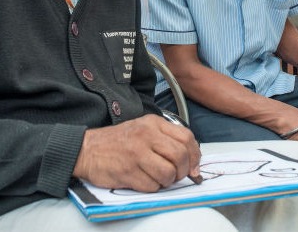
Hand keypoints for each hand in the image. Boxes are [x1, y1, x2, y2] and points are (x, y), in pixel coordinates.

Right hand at [73, 114, 200, 191]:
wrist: (88, 149)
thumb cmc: (120, 141)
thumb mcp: (144, 128)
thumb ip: (167, 139)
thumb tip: (192, 160)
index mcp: (153, 123)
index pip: (186, 137)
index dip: (195, 155)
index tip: (194, 166)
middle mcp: (146, 135)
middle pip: (180, 156)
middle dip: (183, 171)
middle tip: (177, 175)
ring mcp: (137, 153)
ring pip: (168, 173)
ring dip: (168, 181)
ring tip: (160, 178)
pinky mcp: (128, 171)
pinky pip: (152, 186)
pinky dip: (153, 187)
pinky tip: (145, 180)